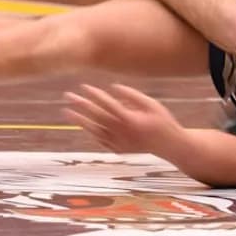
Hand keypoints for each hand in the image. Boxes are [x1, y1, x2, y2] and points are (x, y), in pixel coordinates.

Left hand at [62, 83, 183, 154]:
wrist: (169, 146)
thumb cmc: (162, 121)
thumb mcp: (152, 104)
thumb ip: (132, 95)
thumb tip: (114, 88)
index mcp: (129, 119)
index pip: (106, 103)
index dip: (94, 94)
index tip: (83, 86)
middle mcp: (121, 132)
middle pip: (96, 116)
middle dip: (81, 105)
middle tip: (67, 96)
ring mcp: (118, 142)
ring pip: (94, 129)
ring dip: (79, 120)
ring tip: (66, 111)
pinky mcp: (117, 149)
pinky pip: (99, 139)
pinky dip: (90, 131)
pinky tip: (82, 124)